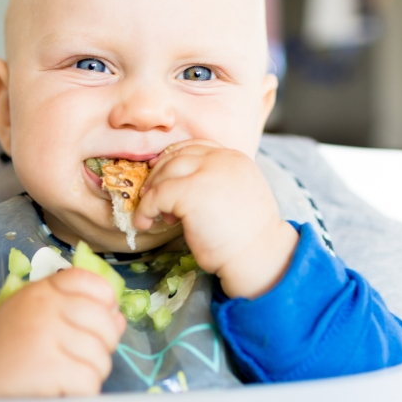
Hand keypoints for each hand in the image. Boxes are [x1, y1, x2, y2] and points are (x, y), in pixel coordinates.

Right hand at [0, 268, 125, 397]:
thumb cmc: (10, 338)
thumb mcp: (38, 308)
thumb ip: (76, 306)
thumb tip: (119, 318)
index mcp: (47, 289)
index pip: (95, 284)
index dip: (106, 305)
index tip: (94, 322)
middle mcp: (49, 308)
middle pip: (106, 325)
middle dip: (103, 346)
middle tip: (81, 356)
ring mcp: (49, 337)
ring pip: (101, 358)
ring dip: (90, 373)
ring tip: (67, 374)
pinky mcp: (48, 368)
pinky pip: (89, 381)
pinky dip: (82, 392)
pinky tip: (64, 389)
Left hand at [134, 140, 298, 298]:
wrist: (257, 256)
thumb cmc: (246, 235)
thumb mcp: (236, 195)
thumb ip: (215, 182)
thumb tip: (179, 184)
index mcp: (235, 158)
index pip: (196, 146)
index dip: (173, 158)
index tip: (161, 173)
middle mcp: (222, 159)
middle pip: (177, 156)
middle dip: (159, 175)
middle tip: (151, 196)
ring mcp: (206, 173)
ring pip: (165, 172)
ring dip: (152, 192)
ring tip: (152, 214)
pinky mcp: (190, 192)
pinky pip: (157, 195)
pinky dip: (145, 208)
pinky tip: (144, 222)